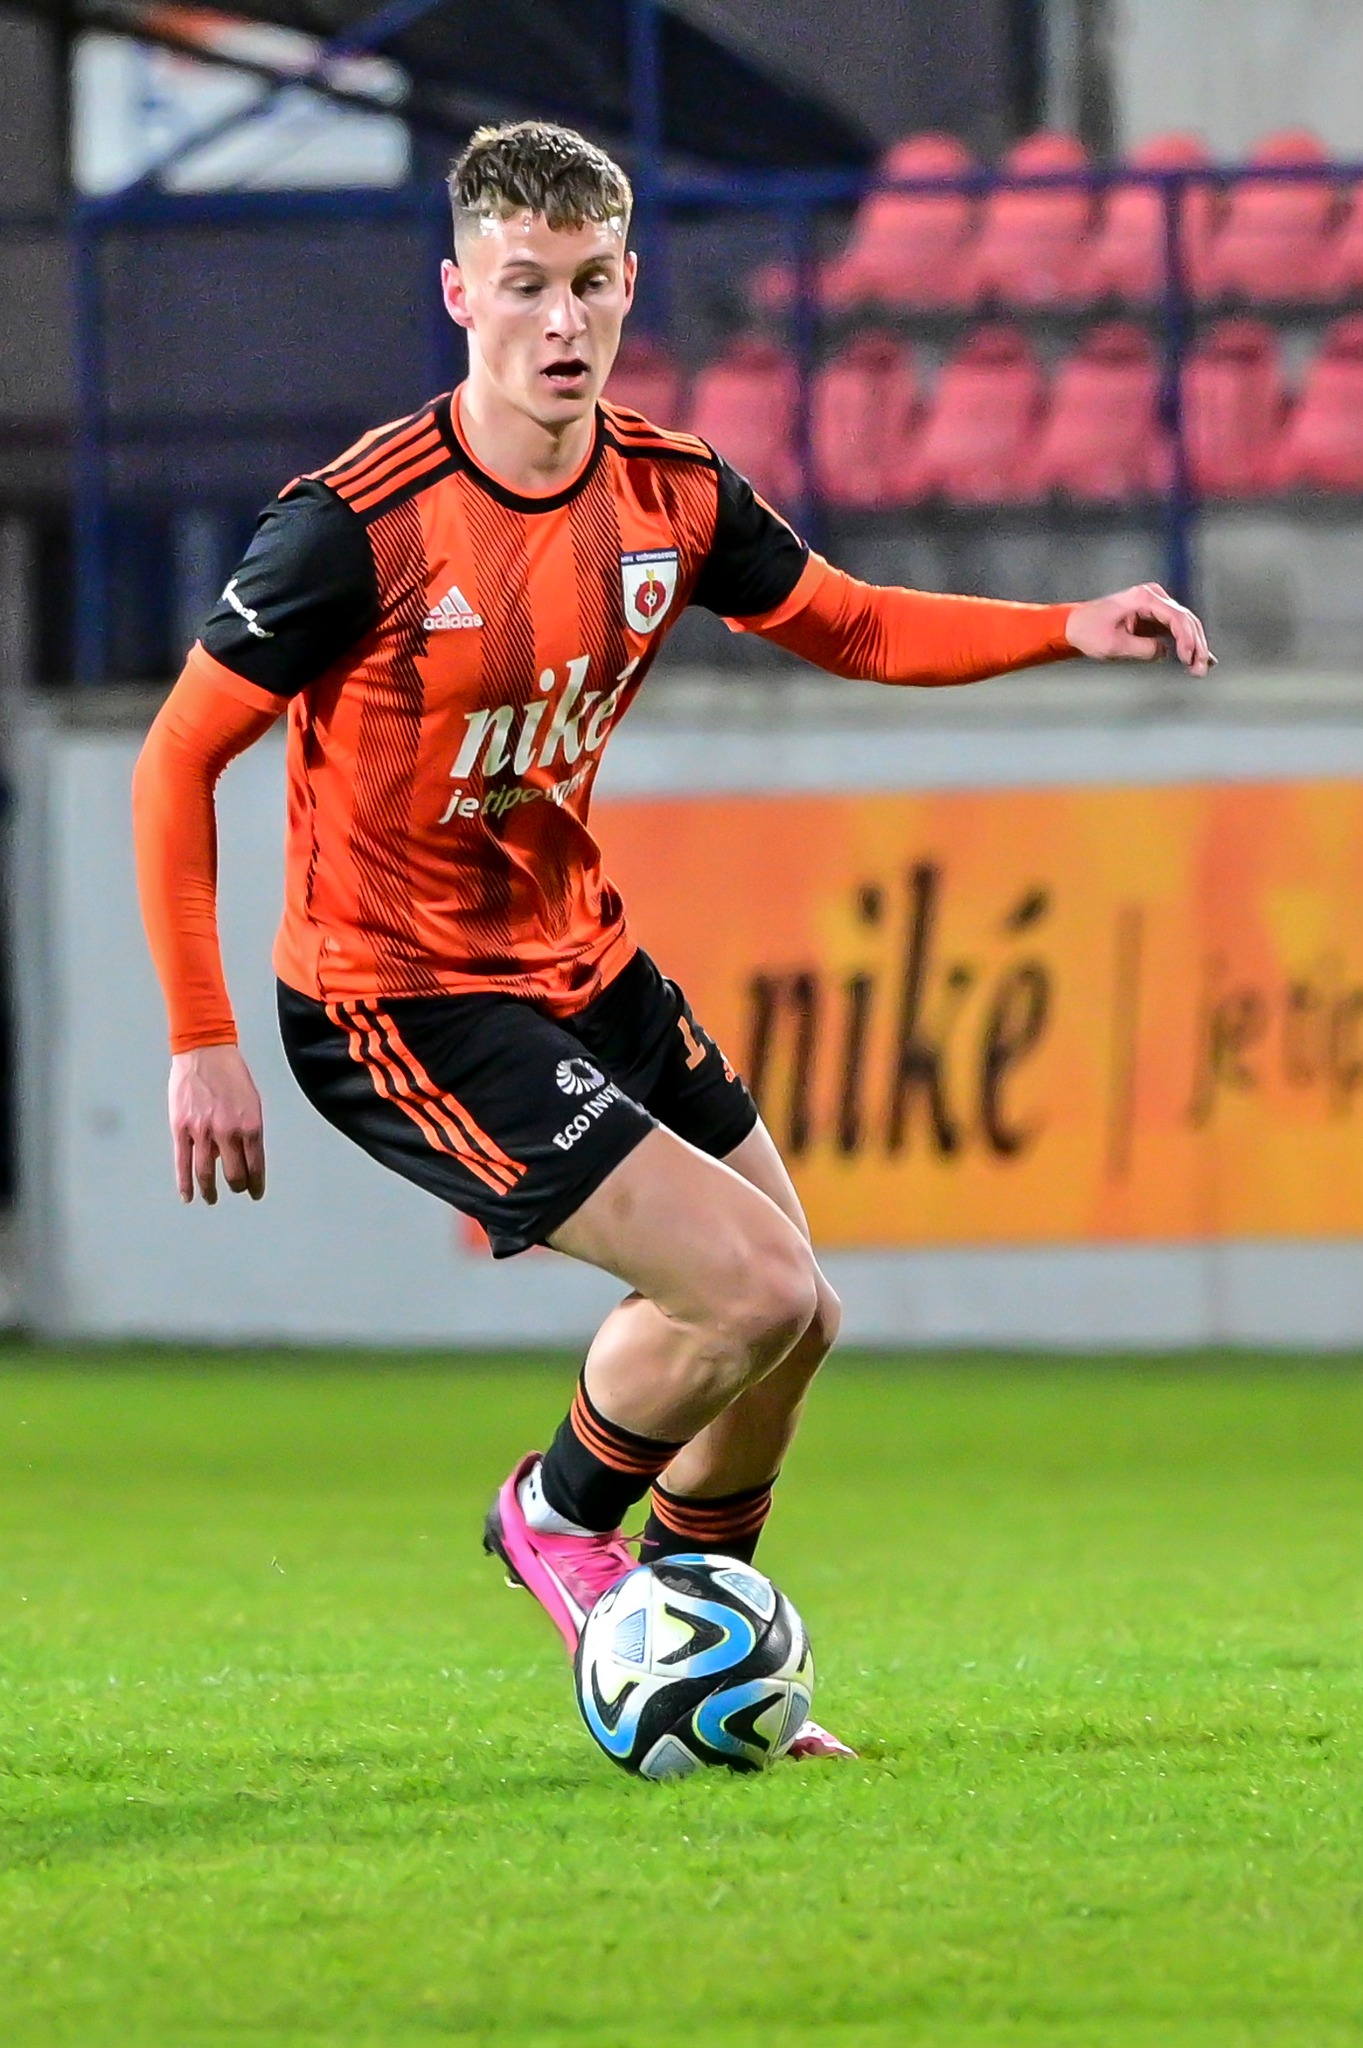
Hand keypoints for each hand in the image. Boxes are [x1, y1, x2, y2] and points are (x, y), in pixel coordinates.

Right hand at [169, 1045, 265, 1204]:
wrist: (205, 1052)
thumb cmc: (232, 1075)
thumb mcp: (252, 1102)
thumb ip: (248, 1130)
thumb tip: (237, 1155)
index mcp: (251, 1126)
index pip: (256, 1166)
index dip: (256, 1185)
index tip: (255, 1193)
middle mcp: (228, 1132)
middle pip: (234, 1175)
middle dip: (237, 1186)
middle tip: (237, 1190)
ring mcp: (203, 1132)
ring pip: (207, 1174)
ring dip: (211, 1191)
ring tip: (212, 1199)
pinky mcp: (181, 1128)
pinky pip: (182, 1163)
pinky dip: (185, 1184)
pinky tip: (188, 1196)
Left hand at [1066, 582, 1213, 676]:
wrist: (1074, 626)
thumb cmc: (1089, 632)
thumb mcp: (1114, 645)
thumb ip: (1144, 649)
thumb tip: (1165, 652)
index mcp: (1144, 597)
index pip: (1176, 616)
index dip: (1187, 639)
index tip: (1188, 658)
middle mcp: (1153, 596)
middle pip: (1186, 619)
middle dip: (1196, 645)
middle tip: (1201, 668)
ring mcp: (1155, 604)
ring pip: (1185, 624)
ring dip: (1194, 646)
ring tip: (1201, 668)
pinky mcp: (1154, 616)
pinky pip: (1176, 629)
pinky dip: (1186, 644)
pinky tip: (1197, 658)